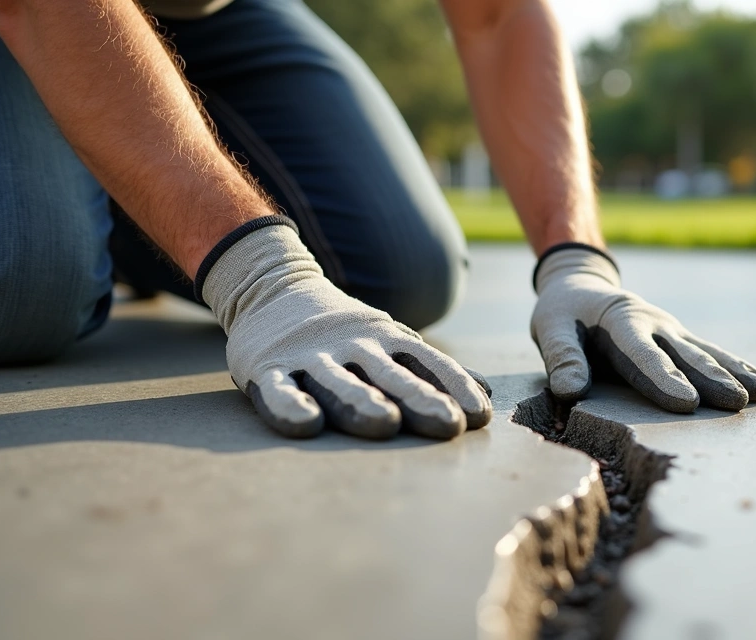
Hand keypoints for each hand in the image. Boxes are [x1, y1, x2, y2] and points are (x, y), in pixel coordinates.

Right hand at [199, 218, 491, 438]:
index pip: (429, 362)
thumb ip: (433, 370)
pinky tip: (307, 424)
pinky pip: (279, 390)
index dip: (454, 387)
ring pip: (339, 381)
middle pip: (391, 375)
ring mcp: (310, 356)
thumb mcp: (391, 341)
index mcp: (388, 339)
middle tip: (447, 424)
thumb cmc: (345, 332)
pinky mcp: (268, 368)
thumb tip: (487, 395)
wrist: (271, 288)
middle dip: (420, 399)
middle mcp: (354, 346)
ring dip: (362, 401)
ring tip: (385, 423)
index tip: (479, 416)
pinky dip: (290, 406)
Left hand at [531, 245, 755, 412]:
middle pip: (684, 354)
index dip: (663, 379)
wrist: (582, 286)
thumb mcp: (550, 329)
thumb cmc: (564, 314)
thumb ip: (562, 358)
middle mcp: (654, 323)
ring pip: (705, 352)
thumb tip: (571, 391)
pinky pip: (710, 351)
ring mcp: (671, 330)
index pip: (643, 355)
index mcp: (621, 321)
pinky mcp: (679, 338)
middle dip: (711, 378)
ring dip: (732, 372)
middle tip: (736, 401)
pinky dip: (735, 365)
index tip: (686, 403)